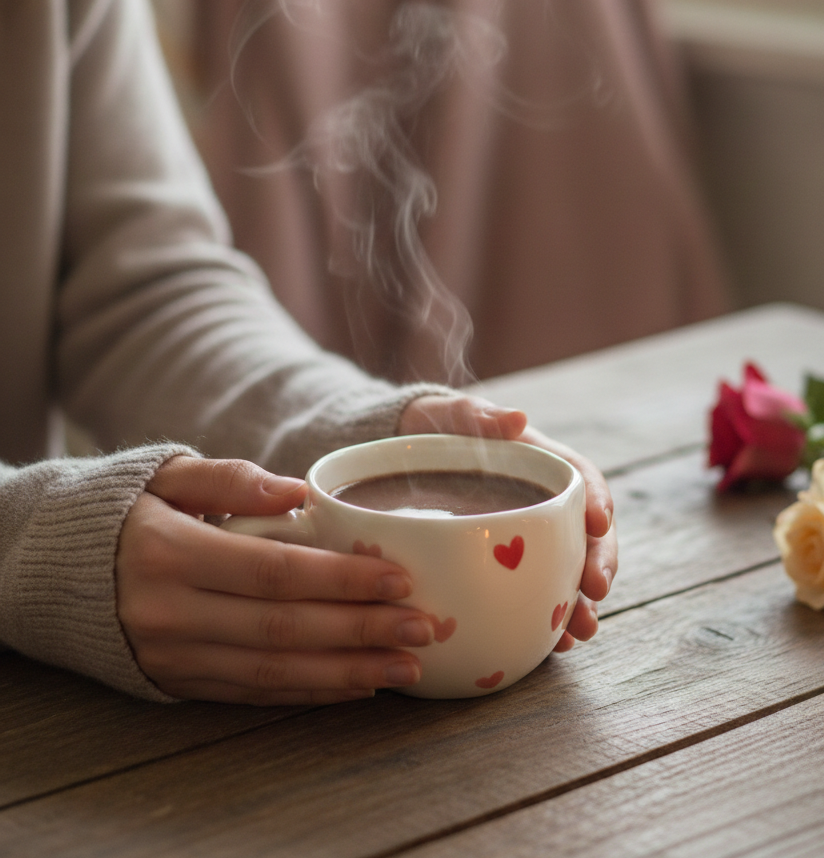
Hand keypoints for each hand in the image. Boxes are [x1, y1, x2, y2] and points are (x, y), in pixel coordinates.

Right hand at [116, 456, 435, 704]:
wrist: (56, 569)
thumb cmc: (127, 511)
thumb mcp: (168, 475)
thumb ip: (231, 477)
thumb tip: (300, 491)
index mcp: (171, 552)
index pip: (273, 572)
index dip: (341, 578)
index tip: (400, 579)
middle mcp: (170, 612)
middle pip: (283, 628)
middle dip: (360, 630)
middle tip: (422, 628)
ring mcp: (173, 654)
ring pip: (273, 671)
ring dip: (347, 672)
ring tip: (406, 667)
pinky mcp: (178, 681)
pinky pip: (252, 693)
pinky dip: (308, 692)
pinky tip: (355, 685)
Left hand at [400, 395, 616, 645]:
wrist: (406, 453)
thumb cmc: (437, 428)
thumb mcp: (454, 416)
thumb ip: (481, 416)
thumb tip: (516, 418)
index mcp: (542, 464)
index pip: (583, 480)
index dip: (598, 501)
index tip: (600, 523)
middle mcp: (544, 504)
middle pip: (586, 534)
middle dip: (598, 563)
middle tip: (596, 592)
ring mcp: (530, 538)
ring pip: (569, 571)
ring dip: (580, 603)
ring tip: (581, 633)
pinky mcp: (510, 564)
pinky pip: (537, 592)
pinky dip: (548, 617)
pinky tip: (552, 643)